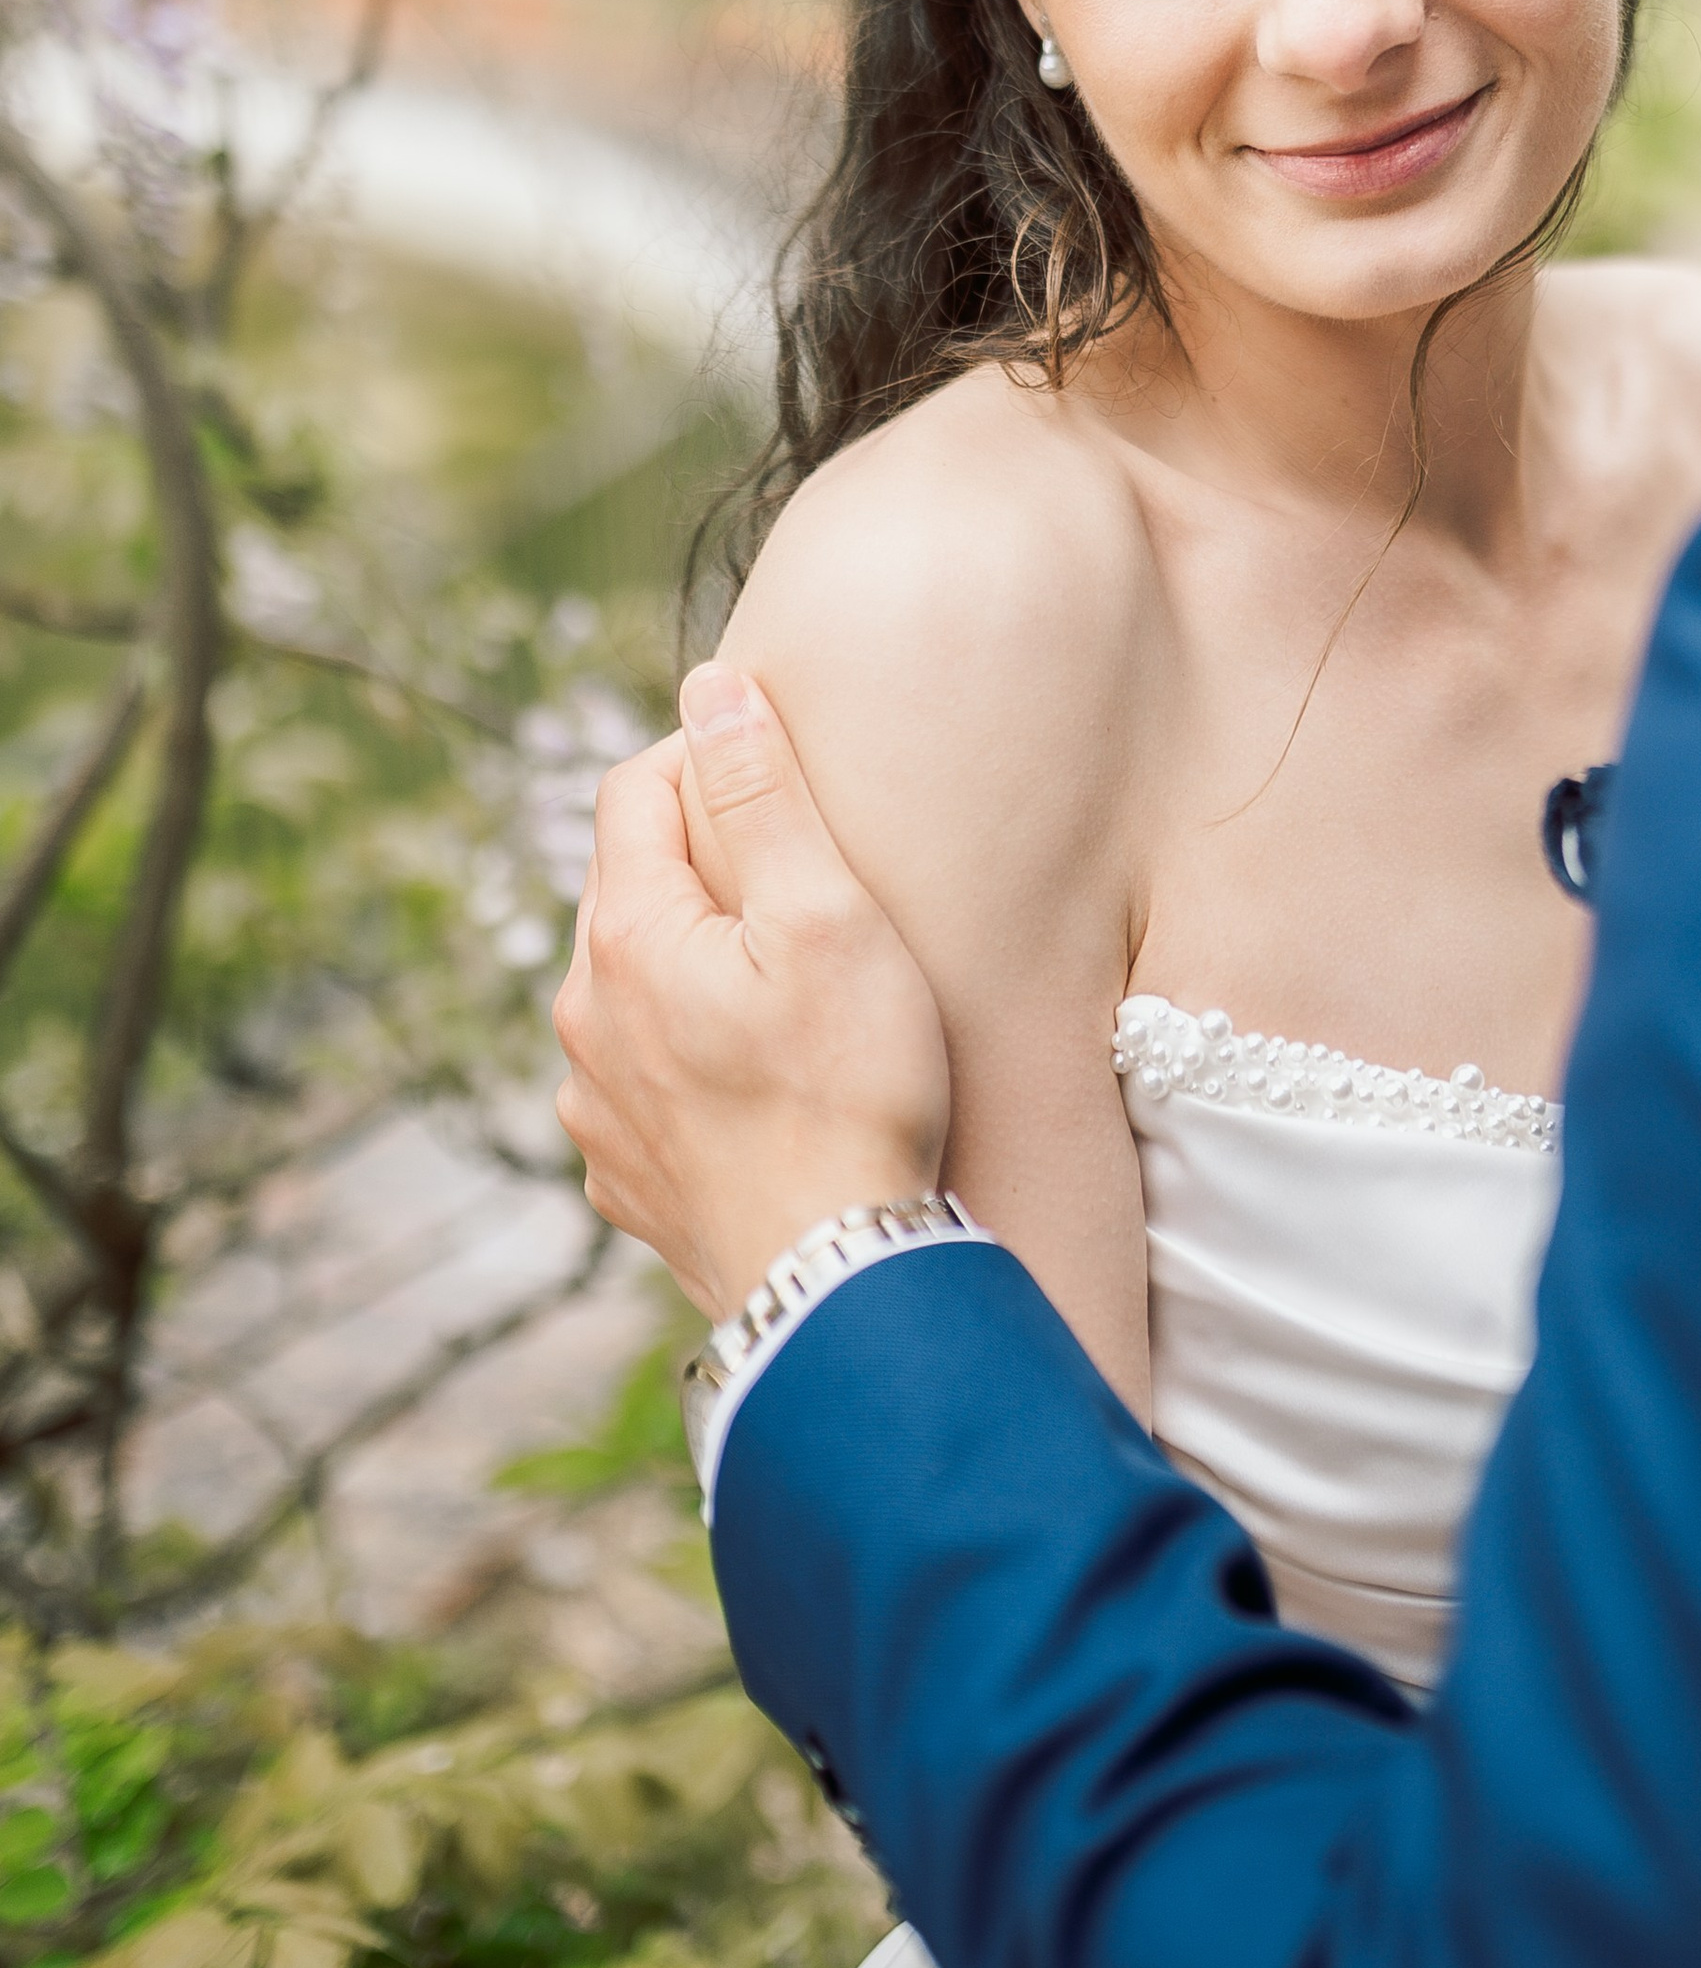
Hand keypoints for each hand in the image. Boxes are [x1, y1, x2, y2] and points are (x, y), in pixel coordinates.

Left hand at [551, 663, 951, 1317]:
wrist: (836, 1281)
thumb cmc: (850, 1088)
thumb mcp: (825, 914)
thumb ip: (762, 792)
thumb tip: (708, 686)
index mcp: (625, 935)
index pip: (630, 789)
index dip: (703, 759)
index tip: (778, 774)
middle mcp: (583, 1015)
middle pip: (625, 889)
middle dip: (697, 865)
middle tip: (795, 880)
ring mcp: (593, 1105)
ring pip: (628, 990)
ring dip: (687, 968)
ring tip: (781, 989)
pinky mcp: (620, 1177)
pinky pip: (638, 1083)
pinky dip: (685, 1061)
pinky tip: (754, 1081)